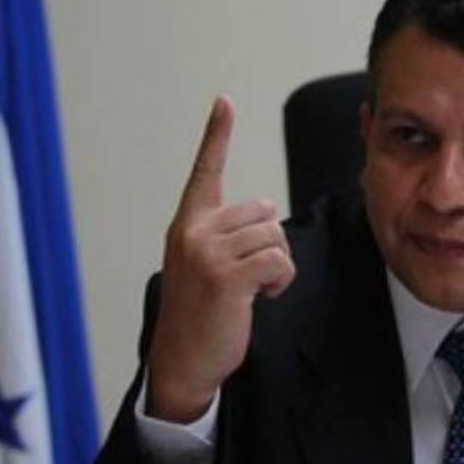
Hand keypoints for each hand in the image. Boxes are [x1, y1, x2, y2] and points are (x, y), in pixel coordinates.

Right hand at [147, 95, 295, 421]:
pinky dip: (280, 281)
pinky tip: (260, 298)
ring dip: (278, 267)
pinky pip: (278, 261)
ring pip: (275, 236)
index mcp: (188, 224)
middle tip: (253, 277)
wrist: (183, 362)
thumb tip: (266, 219)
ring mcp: (207, 252)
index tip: (224, 101)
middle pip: (264, 210)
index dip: (216, 134)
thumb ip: (227, 237)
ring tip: (254, 290)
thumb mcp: (206, 267)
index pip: (204, 171)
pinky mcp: (226, 275)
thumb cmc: (202, 316)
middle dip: (272, 243)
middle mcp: (193, 231)